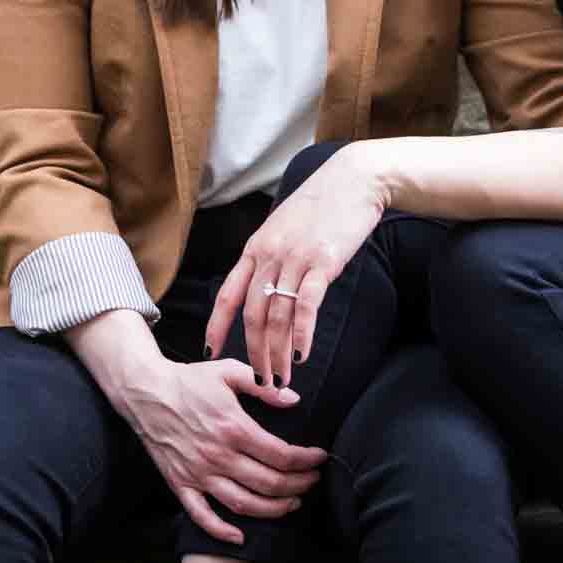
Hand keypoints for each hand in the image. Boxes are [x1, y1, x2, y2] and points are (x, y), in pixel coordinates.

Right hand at [70, 311, 325, 545]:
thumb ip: (263, 386)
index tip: (319, 458)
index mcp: (233, 427)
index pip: (281, 455)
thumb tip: (294, 400)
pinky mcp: (181, 484)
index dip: (306, 461)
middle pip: (268, 483)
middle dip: (298, 486)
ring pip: (242, 504)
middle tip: (312, 481)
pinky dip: (221, 531)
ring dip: (272, 509)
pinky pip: (201, 516)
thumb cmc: (190, 381)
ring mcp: (198, 473)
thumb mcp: (229, 371)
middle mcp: (217, 455)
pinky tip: (240, 536)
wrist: (145, 392)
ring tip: (292, 504)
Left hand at [205, 145, 387, 389]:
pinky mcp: (322, 263)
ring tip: (282, 379)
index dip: (216, 327)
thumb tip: (269, 287)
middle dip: (255, 354)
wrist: (354, 179)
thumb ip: (273, 255)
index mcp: (256, 248)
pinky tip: (302, 354)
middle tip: (261, 382)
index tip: (209, 353)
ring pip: (277, 317)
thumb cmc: (322, 204)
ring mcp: (295, 259)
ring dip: (277, 353)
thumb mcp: (285, 227)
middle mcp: (269, 255)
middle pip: (253, 315)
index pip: (227, 295)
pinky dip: (302, 334)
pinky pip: (306, 306)